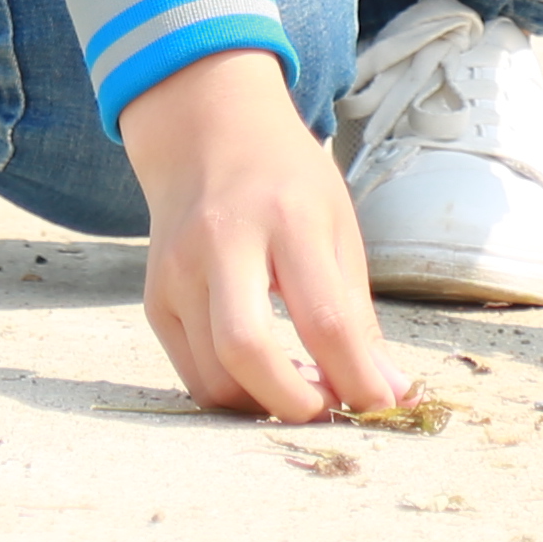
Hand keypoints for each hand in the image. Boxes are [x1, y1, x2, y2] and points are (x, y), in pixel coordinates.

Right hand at [119, 49, 411, 424]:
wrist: (205, 132)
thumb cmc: (285, 180)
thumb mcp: (337, 225)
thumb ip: (357, 314)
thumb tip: (387, 393)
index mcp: (287, 217)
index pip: (324, 319)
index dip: (356, 377)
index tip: (380, 404)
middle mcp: (222, 242)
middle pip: (246, 349)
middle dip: (294, 402)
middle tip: (329, 409)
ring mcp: (178, 271)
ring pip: (214, 375)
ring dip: (264, 404)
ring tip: (302, 390)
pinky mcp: (155, 298)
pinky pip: (192, 372)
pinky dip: (233, 392)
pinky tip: (265, 377)